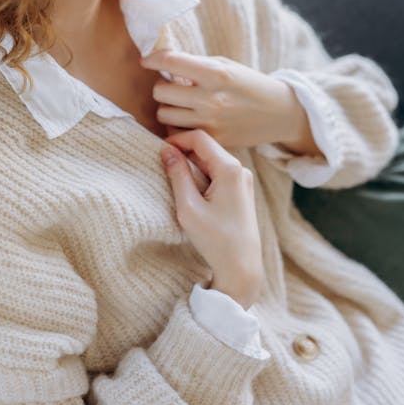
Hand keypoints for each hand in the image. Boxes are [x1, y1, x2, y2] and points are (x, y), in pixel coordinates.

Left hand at [141, 50, 317, 152]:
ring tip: (179, 103)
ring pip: (163, 115)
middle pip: (160, 92)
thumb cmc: (249, 84)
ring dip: (166, 107)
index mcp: (216, 73)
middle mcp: (211, 99)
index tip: (146, 61)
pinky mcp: (212, 140)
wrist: (278, 113)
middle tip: (171, 85)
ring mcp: (211, 122)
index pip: (170, 62)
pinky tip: (186, 120)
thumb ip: (195, 64)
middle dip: (161, 86)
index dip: (152, 59)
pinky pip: (176, 134)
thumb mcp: (226, 66)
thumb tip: (161, 61)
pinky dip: (176, 127)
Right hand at [161, 129, 262, 309]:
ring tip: (175, 179)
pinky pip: (219, 173)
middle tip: (164, 164)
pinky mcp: (242, 191)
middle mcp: (240, 169)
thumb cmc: (215, 239)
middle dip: (184, 151)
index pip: (200, 138)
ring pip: (212, 160)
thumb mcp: (189, 207)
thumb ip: (177, 174)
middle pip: (207, 148)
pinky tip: (192, 191)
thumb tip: (167, 150)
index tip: (160, 150)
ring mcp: (244, 180)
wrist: (242, 266)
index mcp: (229, 169)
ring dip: (193, 165)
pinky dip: (203, 175)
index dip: (177, 139)